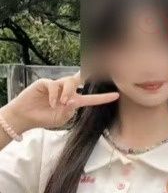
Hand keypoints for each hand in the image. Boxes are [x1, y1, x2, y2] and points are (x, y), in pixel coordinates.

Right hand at [3, 73, 118, 133]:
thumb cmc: (44, 118)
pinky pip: (53, 85)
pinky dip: (54, 95)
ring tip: (62, 103)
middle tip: (91, 74)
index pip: (90, 98)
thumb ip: (70, 110)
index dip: (103, 98)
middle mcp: (66, 91)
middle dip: (86, 74)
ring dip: (67, 92)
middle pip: (79, 80)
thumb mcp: (61, 118)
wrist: (25, 117)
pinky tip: (51, 103)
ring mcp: (55, 85)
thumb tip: (74, 100)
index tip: (116, 96)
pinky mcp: (45, 83)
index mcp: (73, 101)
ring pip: (68, 82)